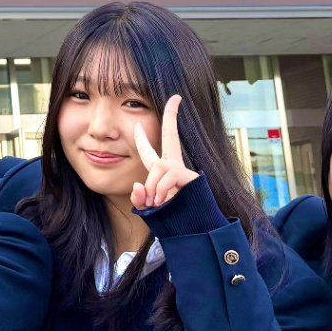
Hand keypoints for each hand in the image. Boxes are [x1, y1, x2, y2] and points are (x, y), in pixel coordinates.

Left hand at [131, 95, 199, 210]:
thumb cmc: (170, 220)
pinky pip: (167, 177)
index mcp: (160, 171)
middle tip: (176, 97)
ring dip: (153, 189)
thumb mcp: (148, 209)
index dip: (143, 136)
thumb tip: (138, 185)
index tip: (145, 118)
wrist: (193, 233)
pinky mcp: (191, 178)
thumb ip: (139, 198)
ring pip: (158, 168)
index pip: (149, 150)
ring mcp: (182, 170)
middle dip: (171, 115)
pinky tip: (166, 202)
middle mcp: (172, 166)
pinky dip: (161, 190)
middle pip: (169, 135)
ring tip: (158, 204)